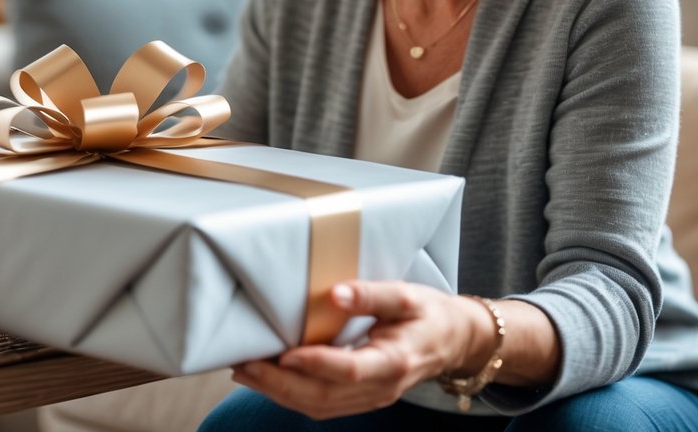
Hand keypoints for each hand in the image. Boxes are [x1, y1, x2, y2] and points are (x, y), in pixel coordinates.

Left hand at [230, 280, 489, 419]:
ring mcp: (371, 398)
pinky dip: (291, 395)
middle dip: (280, 383)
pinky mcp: (361, 399)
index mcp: (395, 361)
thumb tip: (335, 293)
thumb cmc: (429, 314)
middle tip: (245, 364)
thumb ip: (372, 294)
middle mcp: (381, 387)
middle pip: (325, 395)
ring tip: (245, 371)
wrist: (452, 341)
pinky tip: (269, 379)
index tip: (285, 352)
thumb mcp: (408, 295)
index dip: (317, 363)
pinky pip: (322, 405)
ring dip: (278, 392)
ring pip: (319, 405)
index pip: (350, 369)